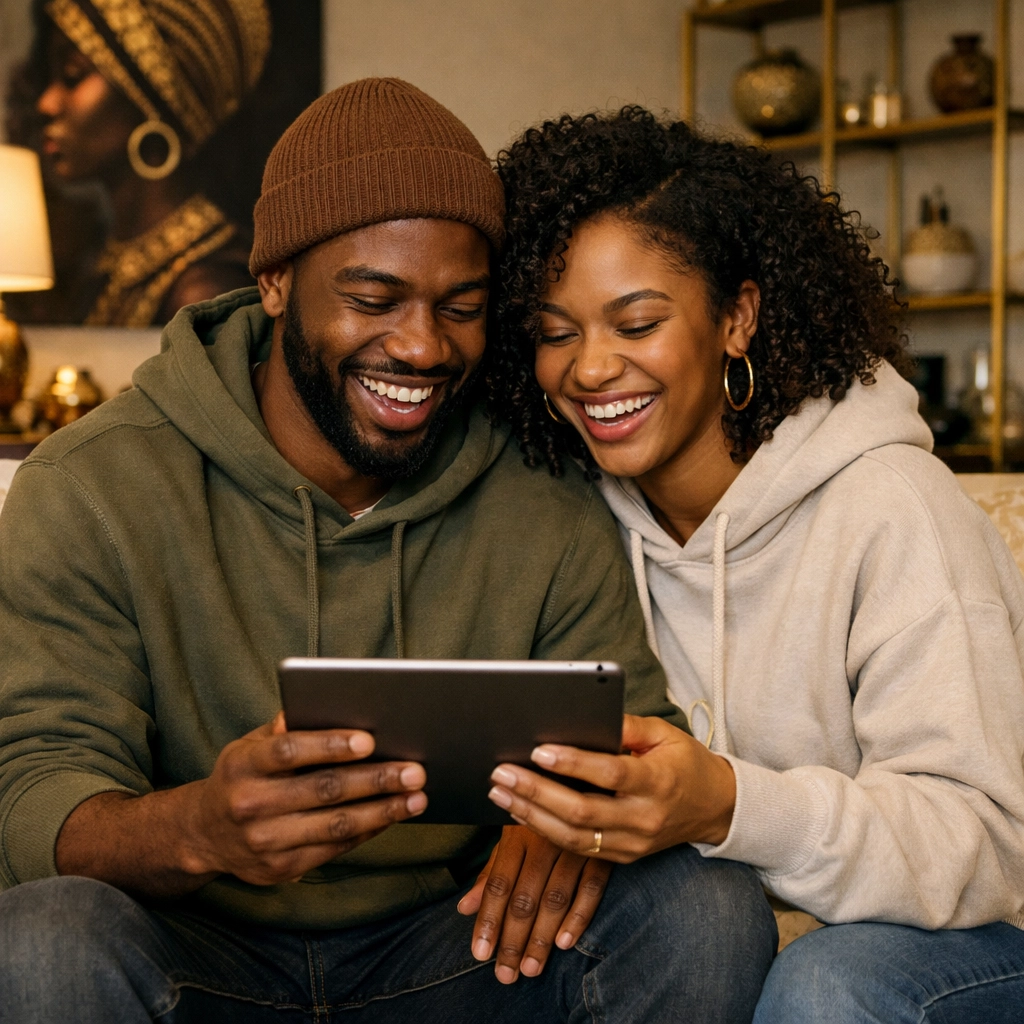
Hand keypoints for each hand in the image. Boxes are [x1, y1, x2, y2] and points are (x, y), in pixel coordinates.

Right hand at [181, 712, 427, 884]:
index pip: (288, 751)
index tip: (369, 740)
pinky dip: (369, 831)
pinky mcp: (280, 870)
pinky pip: (335, 848)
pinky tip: (393, 816)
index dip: (329, 745)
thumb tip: (320, 705)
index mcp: (242, 765)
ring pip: (335, 825)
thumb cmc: (242, 776)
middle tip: (414, 770)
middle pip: (322, 790)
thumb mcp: (249, 745)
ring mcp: (264, 843)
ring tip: (417, 797)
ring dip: (383, 811)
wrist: (202, 834)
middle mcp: (249, 805)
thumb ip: (283, 729)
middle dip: (375, 779)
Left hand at [457, 825, 611, 983]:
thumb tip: (464, 908)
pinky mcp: (603, 852)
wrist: (586, 780)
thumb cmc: (539, 810)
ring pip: (555, 897)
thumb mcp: (511, 833)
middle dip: (512, 939)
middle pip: (525, 896)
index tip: (480, 953)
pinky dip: (578, 916)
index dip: (488, 920)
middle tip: (504, 974)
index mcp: (518, 833)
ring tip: (530, 969)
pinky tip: (564, 943)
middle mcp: (544, 839)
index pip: (499, 884)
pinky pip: (591, 888)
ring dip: (541, 937)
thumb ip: (491, 870)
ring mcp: (574, 845)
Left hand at [486, 714, 735, 861]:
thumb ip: (627, 725)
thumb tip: (587, 714)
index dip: (572, 764)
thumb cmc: (685, 763)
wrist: (715, 809)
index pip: (609, 774)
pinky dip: (545, 830)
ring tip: (500, 793)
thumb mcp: (665, 735)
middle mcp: (644, 817)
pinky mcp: (622, 857)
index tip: (539, 750)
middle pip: (582, 811)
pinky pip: (577, 849)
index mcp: (658, 781)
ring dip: (531, 815)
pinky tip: (520, 812)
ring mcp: (632, 843)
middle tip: (502, 772)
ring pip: (573, 837)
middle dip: (536, 792)